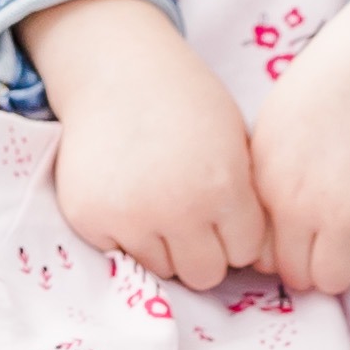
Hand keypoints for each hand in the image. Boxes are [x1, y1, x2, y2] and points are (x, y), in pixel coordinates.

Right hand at [23, 0, 270, 287]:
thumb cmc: (187, 103)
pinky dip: (126, 236)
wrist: (119, 73)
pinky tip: (129, 196)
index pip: (245, 252)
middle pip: (205, 275)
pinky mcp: (90, 221)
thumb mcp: (234, 139)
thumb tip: (259, 256)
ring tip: (160, 202)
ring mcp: (130, 218)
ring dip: (165, 247)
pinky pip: (120, 255)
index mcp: (223, 185)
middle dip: (205, 253)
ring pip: (162, 270)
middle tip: (194, 219)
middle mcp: (178, 209)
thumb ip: (245, 195)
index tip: (228, 215)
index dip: (239, 235)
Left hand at [249, 0, 349, 293]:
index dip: (280, 248)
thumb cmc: (329, 84)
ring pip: (335, 280)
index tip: (299, 229)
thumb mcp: (274, 128)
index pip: (259, 255)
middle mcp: (301, 206)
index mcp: (266, 184)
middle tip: (330, 234)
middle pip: (296, 275)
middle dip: (312, 261)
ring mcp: (349, 213)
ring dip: (345, 262)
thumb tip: (266, 229)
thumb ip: (265, 181)